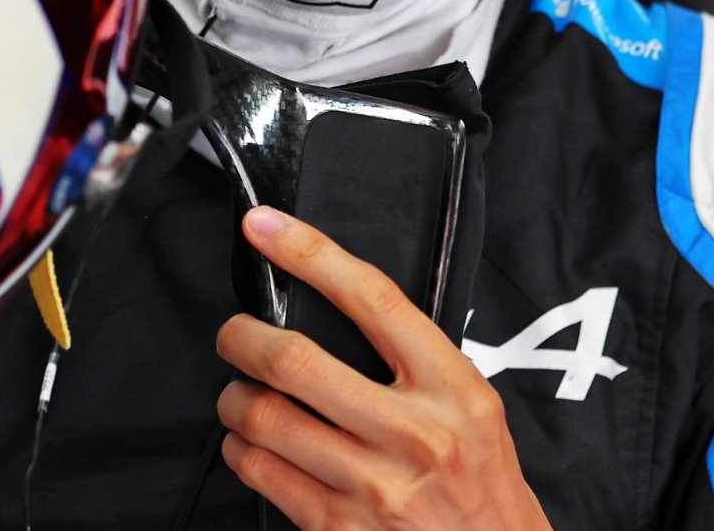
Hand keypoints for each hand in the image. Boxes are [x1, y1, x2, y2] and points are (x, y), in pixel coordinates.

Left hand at [216, 206, 550, 530]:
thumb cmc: (480, 481)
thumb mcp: (470, 404)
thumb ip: (413, 357)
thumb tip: (332, 301)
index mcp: (451, 385)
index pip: (370, 297)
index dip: (308, 252)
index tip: (265, 224)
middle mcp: (415, 435)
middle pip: (295, 362)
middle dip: (242, 337)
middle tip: (233, 333)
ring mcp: (375, 488)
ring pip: (265, 420)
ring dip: (234, 400)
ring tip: (239, 394)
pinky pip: (262, 475)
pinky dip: (241, 450)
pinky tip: (251, 445)